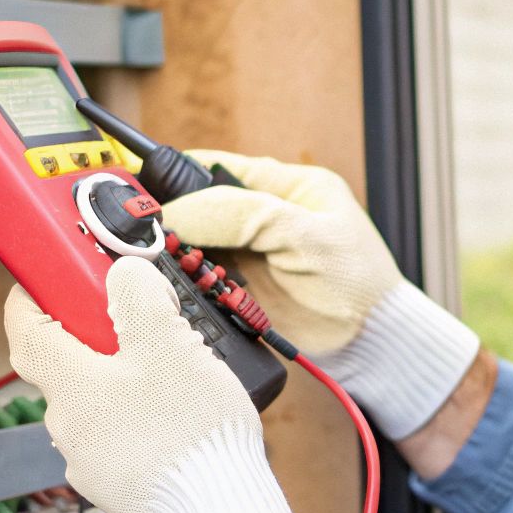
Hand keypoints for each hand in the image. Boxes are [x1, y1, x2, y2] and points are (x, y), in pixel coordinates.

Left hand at [4, 257, 300, 512]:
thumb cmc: (191, 432)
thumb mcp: (170, 342)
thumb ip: (138, 296)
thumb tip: (122, 275)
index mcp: (70, 384)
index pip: (24, 329)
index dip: (32, 296)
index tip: (52, 278)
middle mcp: (68, 425)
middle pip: (66, 364)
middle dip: (98, 337)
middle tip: (141, 322)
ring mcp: (89, 460)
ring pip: (94, 400)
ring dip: (122, 379)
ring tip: (172, 374)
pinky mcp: (114, 484)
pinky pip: (115, 436)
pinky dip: (136, 416)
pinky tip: (174, 416)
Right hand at [161, 151, 478, 440]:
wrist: (370, 344)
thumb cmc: (359, 282)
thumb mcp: (305, 235)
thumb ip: (244, 215)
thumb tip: (180, 212)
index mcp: (284, 185)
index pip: (216, 167)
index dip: (177, 176)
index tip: (143, 191)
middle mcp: (262, 216)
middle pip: (196, 206)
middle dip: (170, 219)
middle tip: (143, 233)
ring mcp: (249, 254)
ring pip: (192, 245)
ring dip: (174, 254)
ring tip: (156, 261)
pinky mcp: (239, 290)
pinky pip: (198, 280)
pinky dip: (184, 284)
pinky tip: (174, 287)